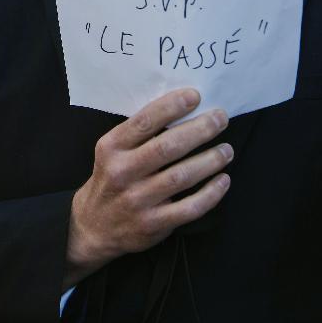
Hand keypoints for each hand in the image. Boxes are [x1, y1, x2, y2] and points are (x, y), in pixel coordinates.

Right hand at [65, 88, 231, 285]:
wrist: (94, 226)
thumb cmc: (111, 178)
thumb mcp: (112, 150)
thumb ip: (138, 134)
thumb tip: (180, 109)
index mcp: (111, 148)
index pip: (144, 122)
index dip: (171, 107)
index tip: (195, 96)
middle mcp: (122, 172)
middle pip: (167, 147)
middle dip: (199, 130)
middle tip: (220, 118)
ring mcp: (137, 200)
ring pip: (181, 176)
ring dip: (210, 160)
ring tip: (227, 150)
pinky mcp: (152, 224)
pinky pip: (189, 208)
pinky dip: (211, 193)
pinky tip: (223, 180)